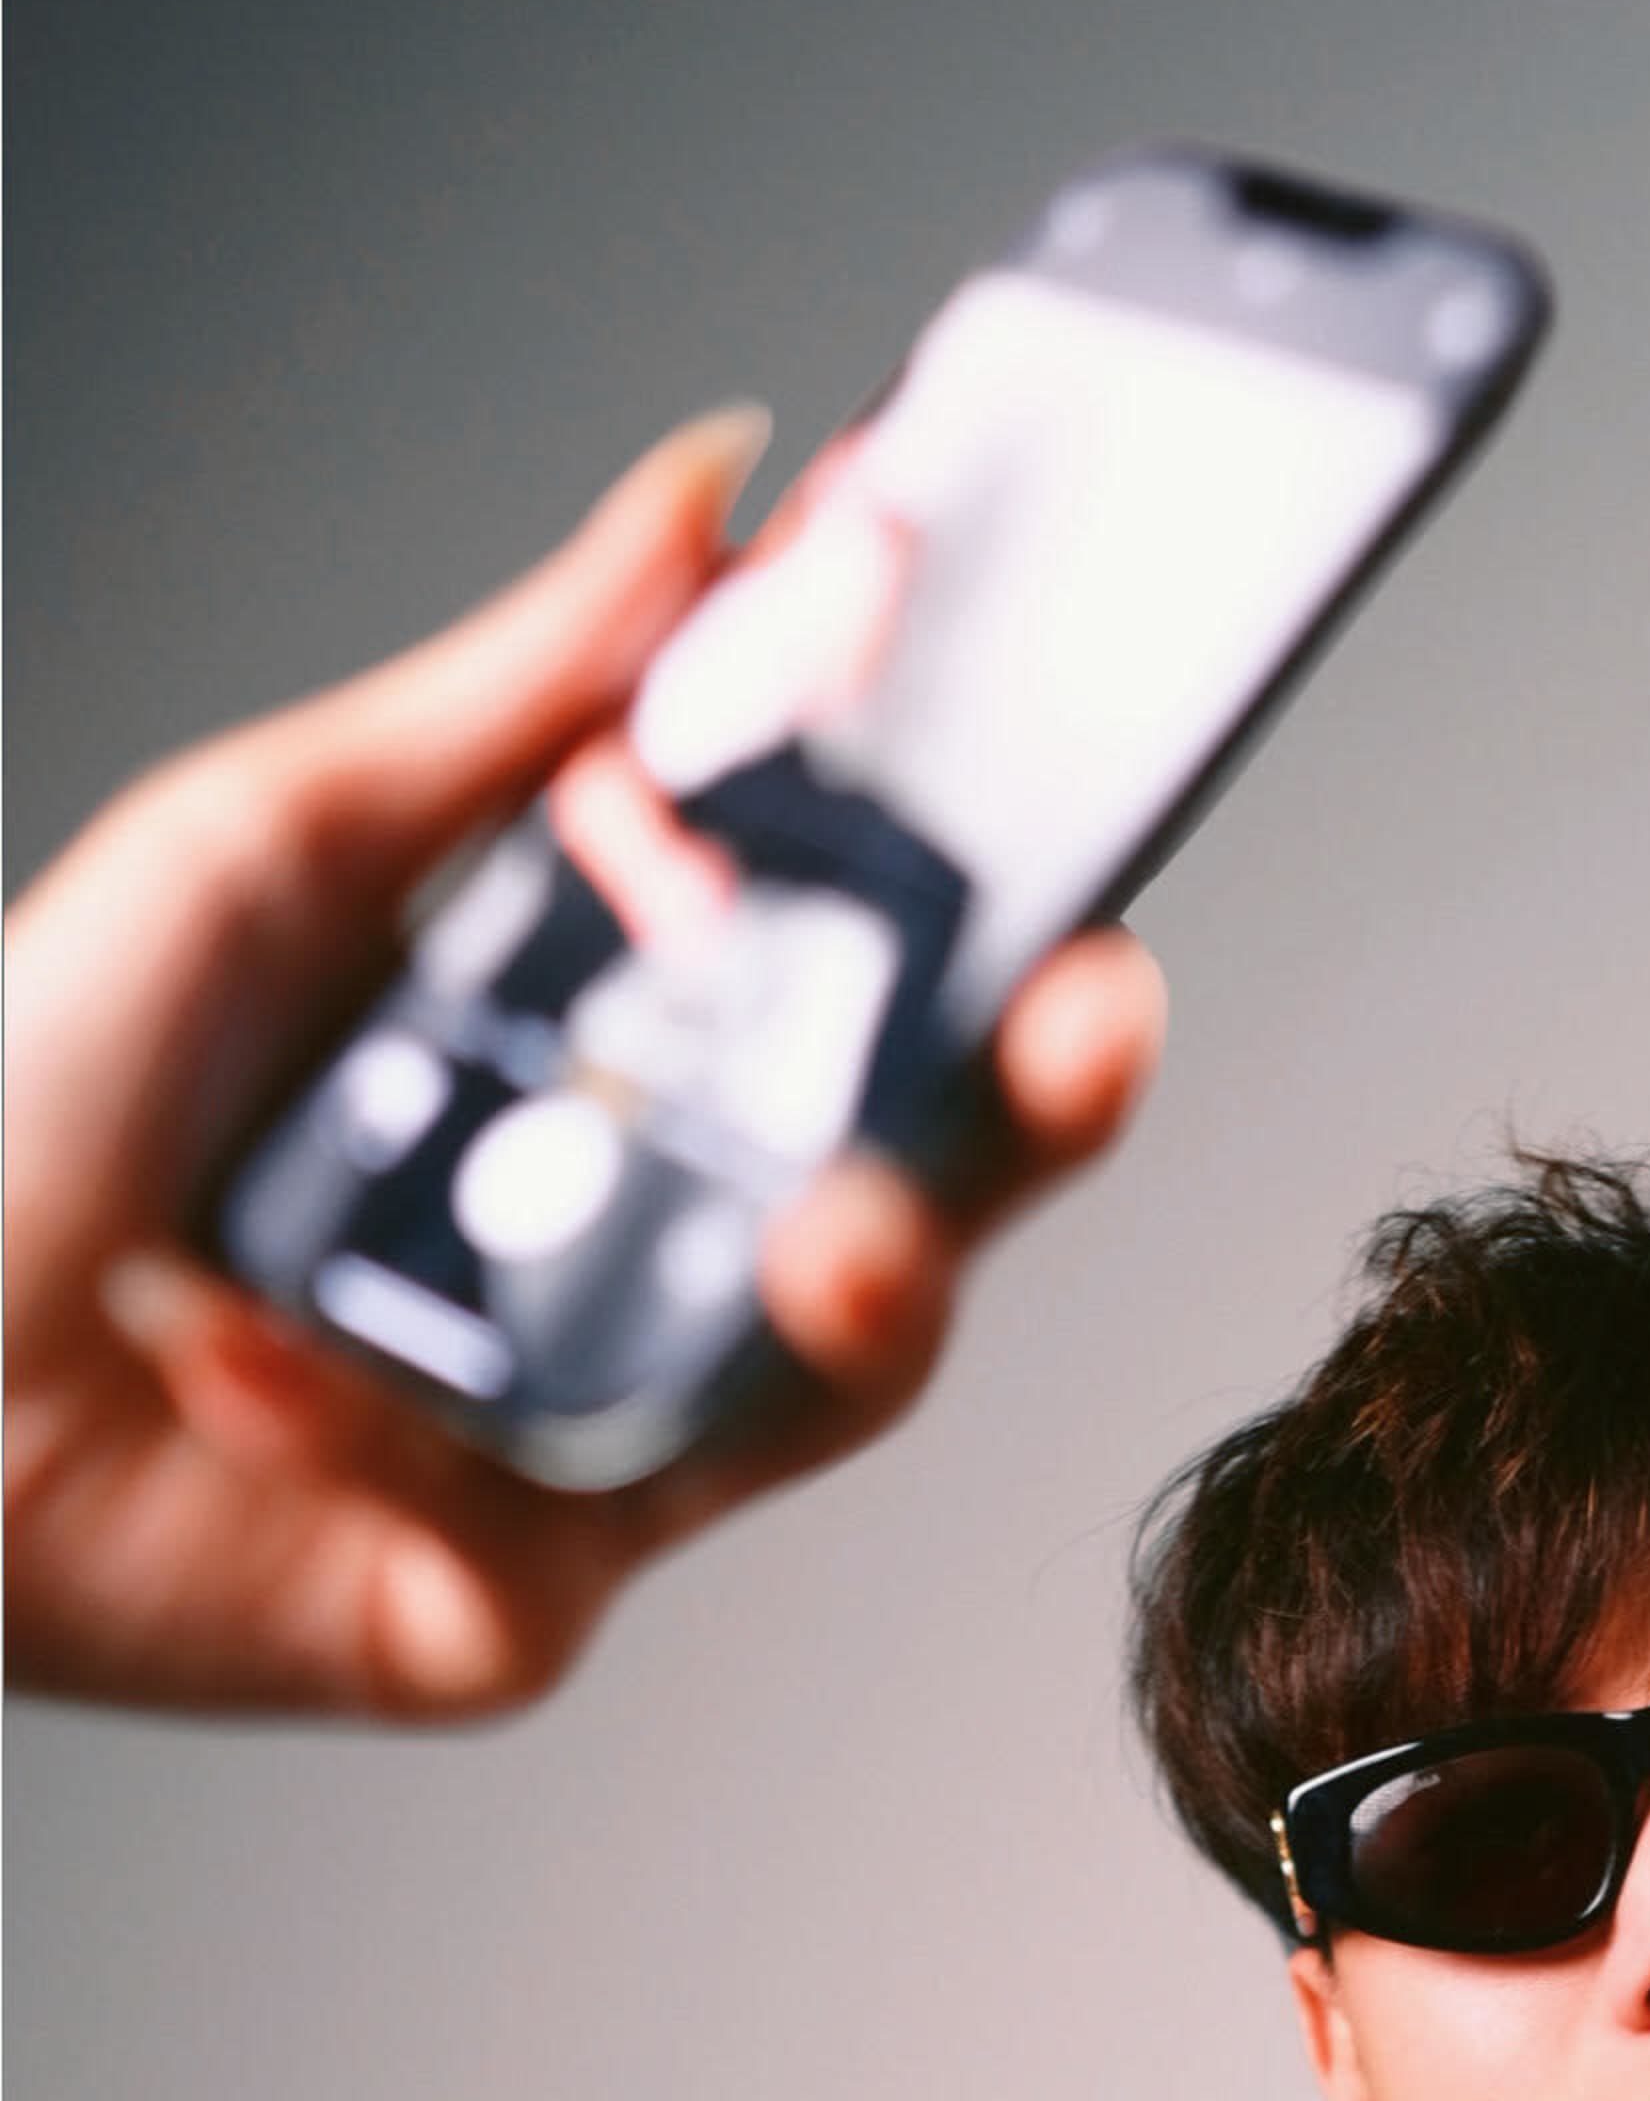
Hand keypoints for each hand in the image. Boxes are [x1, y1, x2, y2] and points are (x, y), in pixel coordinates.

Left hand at [3, 413, 1165, 1717]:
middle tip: (1070, 1049)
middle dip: (1017, 1149)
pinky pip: (517, 1534)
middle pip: (908, 1229)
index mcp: (618, 1097)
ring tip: (825, 1237)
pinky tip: (236, 1341)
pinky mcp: (485, 1612)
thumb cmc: (29, 1102)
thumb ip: (531, 689)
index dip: (1009, 1001)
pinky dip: (368, 1421)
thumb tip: (723, 488)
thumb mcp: (283, 840)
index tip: (1093, 920)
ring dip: (843, 1311)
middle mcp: (630, 1278)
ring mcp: (581, 1458)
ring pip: (801, 1410)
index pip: (877, 1050)